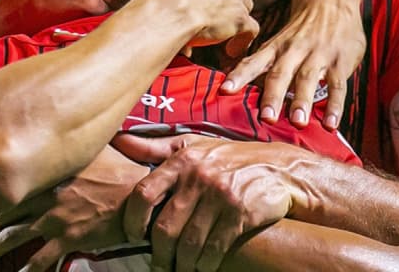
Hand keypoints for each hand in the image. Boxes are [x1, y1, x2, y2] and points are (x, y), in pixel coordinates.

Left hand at [0, 145, 148, 270]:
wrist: (140, 194)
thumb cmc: (121, 168)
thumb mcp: (95, 145)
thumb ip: (76, 142)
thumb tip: (73, 122)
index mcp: (48, 173)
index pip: (9, 183)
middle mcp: (45, 197)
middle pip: (2, 213)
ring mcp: (54, 220)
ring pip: (13, 238)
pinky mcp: (68, 239)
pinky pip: (41, 260)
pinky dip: (27, 270)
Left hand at [115, 134, 306, 271]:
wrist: (280, 168)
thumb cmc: (229, 159)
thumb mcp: (193, 145)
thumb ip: (156, 147)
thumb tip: (119, 140)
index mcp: (182, 161)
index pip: (143, 194)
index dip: (132, 221)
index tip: (134, 235)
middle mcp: (199, 177)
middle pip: (164, 228)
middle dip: (159, 254)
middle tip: (159, 264)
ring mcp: (220, 196)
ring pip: (188, 245)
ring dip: (181, 265)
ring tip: (180, 269)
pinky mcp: (240, 214)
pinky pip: (213, 250)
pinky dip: (204, 264)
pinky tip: (202, 267)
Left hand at [223, 0, 363, 128]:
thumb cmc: (302, 26)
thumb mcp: (281, 39)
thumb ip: (267, 62)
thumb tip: (242, 87)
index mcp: (277, 47)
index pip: (254, 62)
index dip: (239, 76)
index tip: (225, 90)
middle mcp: (294, 51)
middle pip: (280, 74)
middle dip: (273, 96)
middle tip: (267, 118)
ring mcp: (318, 56)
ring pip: (308, 79)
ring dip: (302, 100)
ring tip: (298, 121)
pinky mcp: (339, 61)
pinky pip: (337, 85)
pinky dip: (335, 105)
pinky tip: (331, 123)